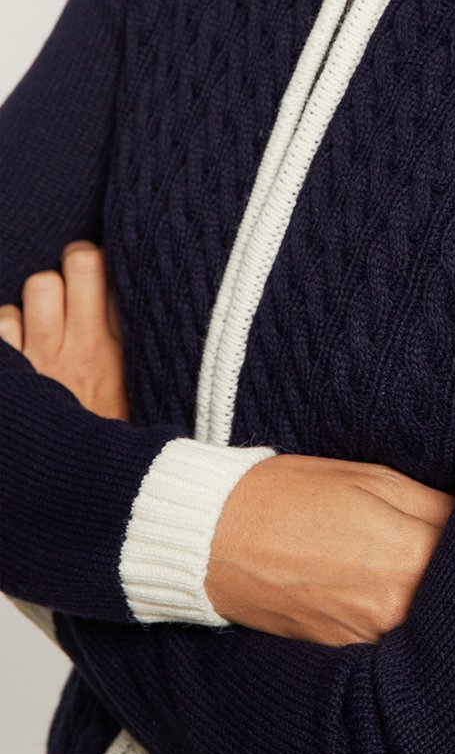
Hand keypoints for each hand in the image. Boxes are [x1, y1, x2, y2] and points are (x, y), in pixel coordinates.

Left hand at [0, 240, 128, 421]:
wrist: (85, 489)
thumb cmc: (114, 436)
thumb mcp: (141, 391)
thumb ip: (136, 349)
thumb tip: (136, 304)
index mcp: (123, 348)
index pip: (116, 274)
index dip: (105, 267)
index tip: (105, 277)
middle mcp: (85, 345)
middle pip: (79, 263)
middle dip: (75, 266)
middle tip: (76, 286)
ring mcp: (44, 358)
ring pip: (39, 285)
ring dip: (40, 298)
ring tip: (46, 321)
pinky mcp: (14, 376)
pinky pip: (2, 322)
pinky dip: (7, 329)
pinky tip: (19, 346)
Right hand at [206, 453, 454, 644]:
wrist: (217, 538)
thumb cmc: (295, 495)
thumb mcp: (375, 480)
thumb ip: (436, 508)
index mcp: (406, 555)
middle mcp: (392, 609)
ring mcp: (367, 640)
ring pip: (433, 632)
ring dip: (444, 610)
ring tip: (436, 577)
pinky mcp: (344, 655)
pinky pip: (396, 647)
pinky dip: (407, 629)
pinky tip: (402, 602)